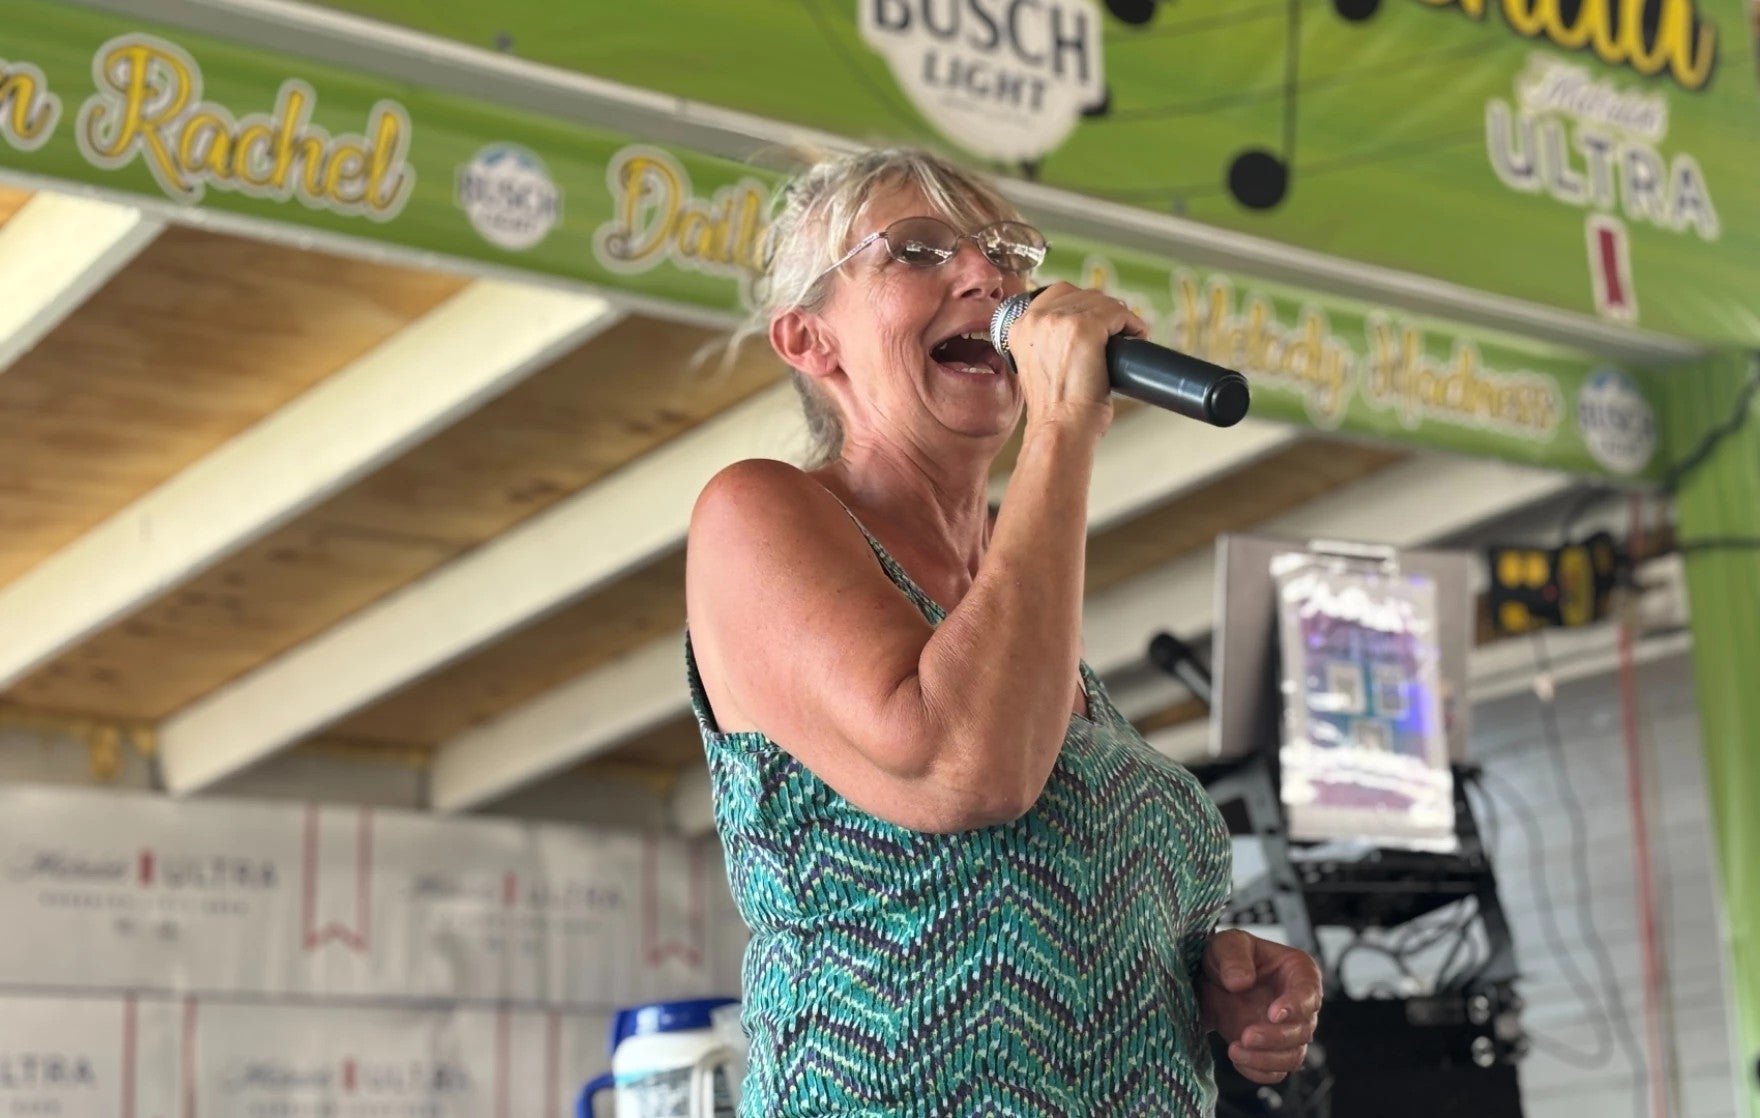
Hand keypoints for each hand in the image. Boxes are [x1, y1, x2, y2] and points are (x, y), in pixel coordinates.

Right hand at [1005, 282, 1148, 434]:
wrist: (1060, 428)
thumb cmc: (1055, 409)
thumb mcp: (1039, 365)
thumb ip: (1049, 341)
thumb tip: (1079, 329)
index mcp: (1019, 327)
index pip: (1056, 293)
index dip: (1081, 306)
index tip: (1096, 323)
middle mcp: (1036, 318)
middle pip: (1082, 294)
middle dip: (1103, 311)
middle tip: (1115, 333)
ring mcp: (1060, 320)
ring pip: (1103, 302)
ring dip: (1119, 317)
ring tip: (1127, 337)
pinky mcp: (1086, 327)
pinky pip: (1119, 313)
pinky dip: (1132, 324)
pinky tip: (1136, 337)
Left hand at [1198, 929, 1322, 1084]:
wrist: (1207, 981)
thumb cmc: (1226, 956)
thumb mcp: (1225, 945)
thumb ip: (1233, 958)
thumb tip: (1241, 982)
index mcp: (1299, 972)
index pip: (1309, 993)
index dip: (1296, 1006)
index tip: (1273, 1014)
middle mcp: (1301, 1004)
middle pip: (1303, 1031)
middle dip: (1275, 1038)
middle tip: (1245, 1036)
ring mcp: (1288, 1030)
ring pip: (1293, 1057)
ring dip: (1266, 1059)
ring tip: (1234, 1051)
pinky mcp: (1272, 1050)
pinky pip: (1276, 1071)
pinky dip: (1258, 1071)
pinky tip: (1237, 1059)